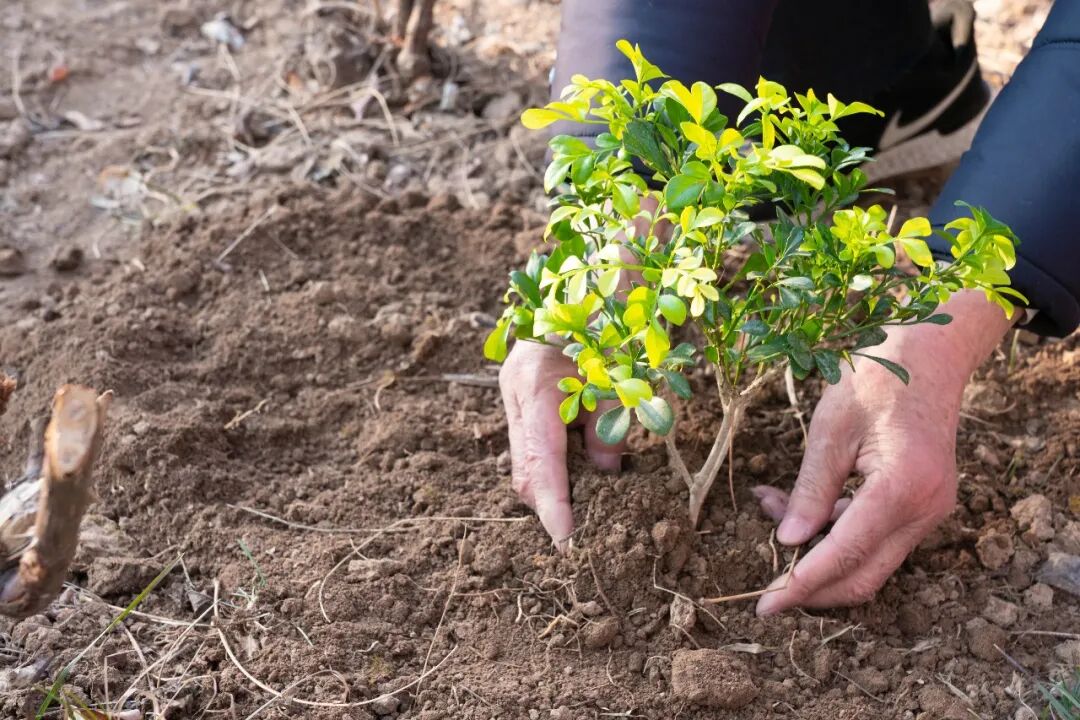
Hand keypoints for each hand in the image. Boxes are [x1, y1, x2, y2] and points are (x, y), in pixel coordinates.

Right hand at [499, 341, 624, 548]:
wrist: (587, 279)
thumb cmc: (611, 322)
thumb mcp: (620, 377)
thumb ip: (609, 428)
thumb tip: (606, 474)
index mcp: (538, 384)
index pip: (541, 460)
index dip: (554, 505)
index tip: (567, 540)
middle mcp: (516, 390)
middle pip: (525, 469)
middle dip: (552, 503)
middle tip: (584, 531)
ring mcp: (512, 392)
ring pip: (525, 461)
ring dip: (555, 485)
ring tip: (585, 501)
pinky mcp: (518, 394)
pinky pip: (530, 445)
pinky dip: (554, 464)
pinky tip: (578, 468)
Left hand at [753, 290, 1015, 613]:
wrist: (929, 352)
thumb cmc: (875, 379)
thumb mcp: (830, 429)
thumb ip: (810, 490)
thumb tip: (787, 542)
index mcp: (902, 488)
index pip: (845, 556)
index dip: (802, 585)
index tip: (765, 605)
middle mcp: (925, 510)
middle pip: (863, 575)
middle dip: (811, 584)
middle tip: (763, 583)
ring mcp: (930, 510)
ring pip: (867, 556)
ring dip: (816, 546)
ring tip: (768, 503)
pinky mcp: (922, 503)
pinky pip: (875, 533)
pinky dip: (834, 526)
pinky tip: (794, 500)